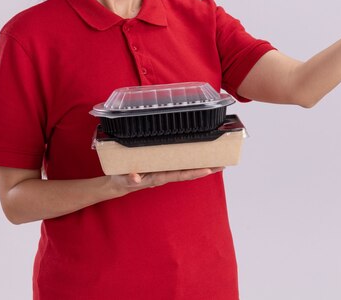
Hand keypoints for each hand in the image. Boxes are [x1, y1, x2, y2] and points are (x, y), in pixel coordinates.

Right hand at [109, 167, 223, 195]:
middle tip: (222, 164)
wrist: (119, 183)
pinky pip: (180, 163)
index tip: (207, 170)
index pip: (180, 174)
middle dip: (206, 169)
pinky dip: (191, 160)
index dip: (194, 172)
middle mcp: (166, 174)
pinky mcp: (162, 166)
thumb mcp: (124, 179)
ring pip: (187, 167)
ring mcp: (165, 170)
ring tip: (217, 160)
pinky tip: (200, 156)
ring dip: (202, 165)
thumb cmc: (122, 180)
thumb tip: (135, 177)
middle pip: (189, 171)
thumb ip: (130, 179)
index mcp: (159, 176)